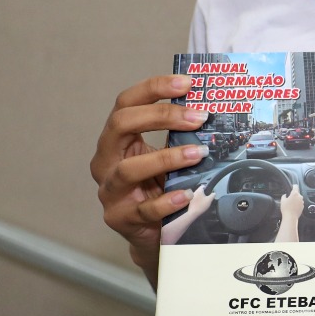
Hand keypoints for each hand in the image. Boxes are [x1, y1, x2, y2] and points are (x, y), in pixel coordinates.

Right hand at [89, 75, 209, 271]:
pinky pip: (143, 209)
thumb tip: (208, 107)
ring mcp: (110, 191)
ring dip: (167, 158)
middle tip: (198, 117)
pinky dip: (166, 200)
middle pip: (121, 125)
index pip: (126, 103)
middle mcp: (106, 161)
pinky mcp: (121, 218)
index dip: (154, 88)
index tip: (186, 83)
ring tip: (198, 153)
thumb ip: (177, 135)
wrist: (152, 232)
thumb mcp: (165, 156)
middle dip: (162, 116)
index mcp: (116, 140)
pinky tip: (185, 194)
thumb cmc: (158, 186)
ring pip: (129, 169)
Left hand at [187, 183, 215, 218]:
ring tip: (204, 201)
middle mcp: (194, 192)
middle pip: (200, 190)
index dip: (207, 188)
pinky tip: (200, 203)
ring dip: (201, 196)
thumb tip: (214, 193)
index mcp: (199, 190)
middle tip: (208, 197)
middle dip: (204, 193)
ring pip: (197, 194)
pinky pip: (195, 198)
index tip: (210, 192)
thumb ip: (212, 195)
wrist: (193, 212)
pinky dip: (198, 199)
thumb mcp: (209, 200)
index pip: (203, 186)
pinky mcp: (190, 201)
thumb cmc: (202, 205)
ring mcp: (191, 197)